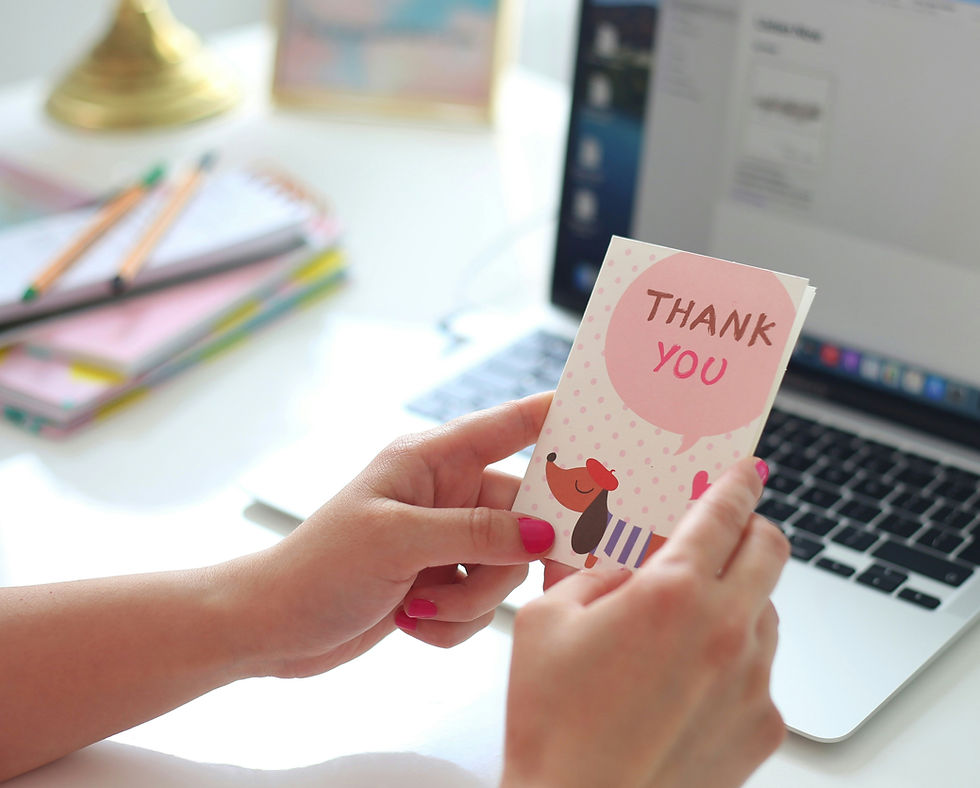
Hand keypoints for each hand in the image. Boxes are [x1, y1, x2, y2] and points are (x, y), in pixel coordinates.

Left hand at [228, 392, 555, 678]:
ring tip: (418, 604)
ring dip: (469, 599)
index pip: (509, 425)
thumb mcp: (397, 540)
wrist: (274, 627)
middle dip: (500, 560)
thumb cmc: (317, 568)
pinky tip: (412, 621)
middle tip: (469, 578)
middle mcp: (447, 494)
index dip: (558, 416)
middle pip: (522, 517)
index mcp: (432, 460)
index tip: (609, 415)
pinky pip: (484, 603)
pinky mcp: (443, 580)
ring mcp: (447, 540)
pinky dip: (455, 621)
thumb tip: (545, 532)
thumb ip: (476, 533)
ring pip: (506, 567)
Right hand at [501, 457, 787, 787]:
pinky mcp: (761, 726)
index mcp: (671, 594)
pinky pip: (760, 669)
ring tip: (687, 621)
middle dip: (750, 528)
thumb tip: (623, 557)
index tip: (747, 469)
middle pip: (769, 550)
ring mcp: (751, 681)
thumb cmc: (554, 725)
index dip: (736, 482)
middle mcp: (725, 630)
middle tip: (724, 531)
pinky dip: (732, 658)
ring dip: (739, 596)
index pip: (722, 514)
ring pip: (767, 610)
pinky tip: (686, 682)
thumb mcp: (548, 621)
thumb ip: (591, 572)